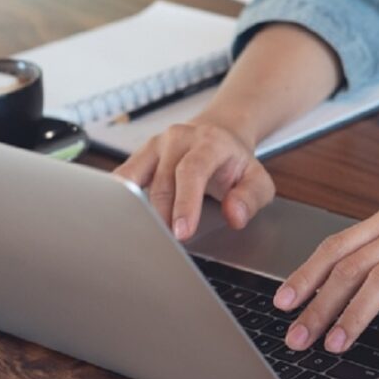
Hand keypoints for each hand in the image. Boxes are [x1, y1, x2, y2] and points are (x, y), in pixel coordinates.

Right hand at [113, 118, 275, 240]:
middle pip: (163, 181)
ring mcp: (155, 145)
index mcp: (210, 142)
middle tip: (168, 245)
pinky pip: (123, 177)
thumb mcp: (258, 179)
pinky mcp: (139, 155)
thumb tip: (234, 215)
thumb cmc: (235, 162)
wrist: (219, 133)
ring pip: (137, 180)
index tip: (182, 232)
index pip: (192, 171)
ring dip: (140, 212)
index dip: (185, 203)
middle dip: (164, 217)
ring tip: (146, 236)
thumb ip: (251, 198)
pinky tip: (121, 217)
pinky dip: (119, 199)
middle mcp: (179, 138)